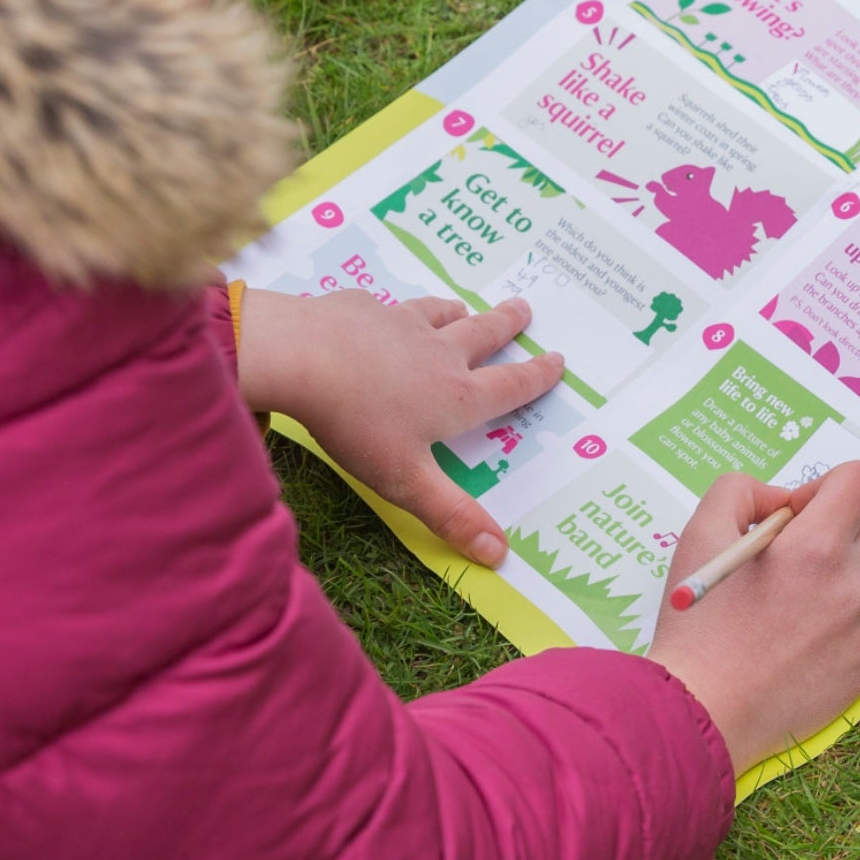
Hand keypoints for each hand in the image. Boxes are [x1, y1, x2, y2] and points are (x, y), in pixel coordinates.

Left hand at [235, 288, 565, 566]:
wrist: (302, 357)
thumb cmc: (358, 424)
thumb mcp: (406, 481)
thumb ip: (452, 515)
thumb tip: (500, 553)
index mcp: (455, 396)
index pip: (508, 387)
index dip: (536, 377)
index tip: (557, 360)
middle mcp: (437, 353)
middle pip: (481, 335)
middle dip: (507, 325)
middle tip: (524, 309)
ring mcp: (399, 324)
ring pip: (437, 314)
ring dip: (454, 313)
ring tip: (463, 308)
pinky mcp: (360, 308)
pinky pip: (384, 306)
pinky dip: (391, 310)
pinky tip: (381, 311)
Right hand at [648, 462, 859, 769]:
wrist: (702, 712)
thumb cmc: (698, 625)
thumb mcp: (701, 534)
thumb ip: (741, 492)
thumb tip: (780, 501)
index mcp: (818, 547)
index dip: (826, 486)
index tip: (793, 516)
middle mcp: (854, 585)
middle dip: (829, 531)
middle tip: (781, 562)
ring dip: (834, 576)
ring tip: (783, 608)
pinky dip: (835, 621)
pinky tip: (792, 642)